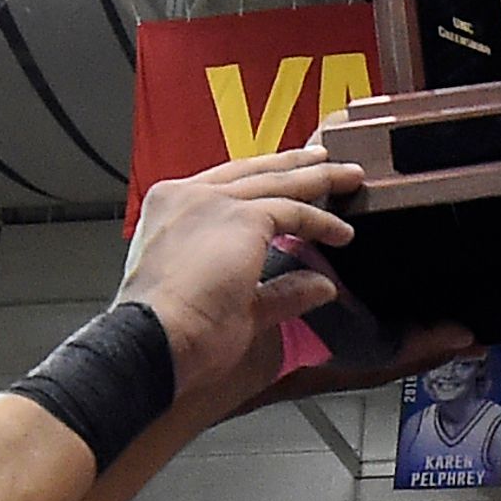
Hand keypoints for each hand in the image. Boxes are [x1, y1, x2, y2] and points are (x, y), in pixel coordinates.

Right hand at [118, 149, 360, 413]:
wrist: (151, 340)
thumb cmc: (171, 333)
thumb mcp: (232, 304)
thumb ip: (280, 291)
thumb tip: (321, 287)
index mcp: (169, 210)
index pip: (223, 184)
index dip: (260, 180)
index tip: (284, 177)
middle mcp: (187, 197)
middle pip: (253, 172)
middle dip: (294, 166)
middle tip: (324, 160)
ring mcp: (213, 202)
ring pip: (277, 182)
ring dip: (318, 180)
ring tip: (349, 178)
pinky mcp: (242, 218)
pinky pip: (293, 210)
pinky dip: (322, 221)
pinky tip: (342, 232)